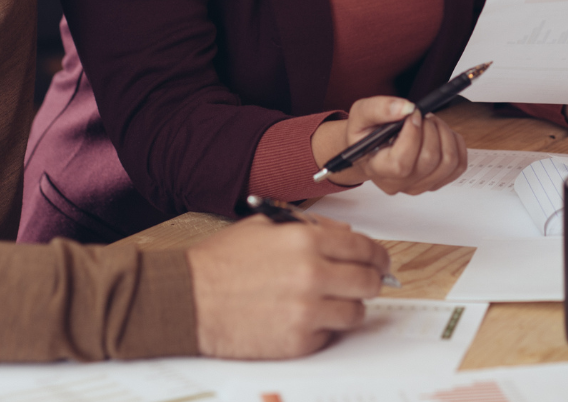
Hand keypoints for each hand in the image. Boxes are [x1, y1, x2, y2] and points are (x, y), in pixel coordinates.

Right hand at [187, 214, 392, 357]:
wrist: (188, 299)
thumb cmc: (221, 263)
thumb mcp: (266, 226)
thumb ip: (311, 227)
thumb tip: (347, 236)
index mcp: (306, 240)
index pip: (365, 248)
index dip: (378, 256)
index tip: (380, 262)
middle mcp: (312, 273)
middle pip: (368, 281)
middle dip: (369, 282)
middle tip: (363, 284)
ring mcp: (308, 310)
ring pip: (356, 312)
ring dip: (348, 307)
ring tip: (328, 303)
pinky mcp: (299, 341)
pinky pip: (330, 335)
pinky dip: (322, 329)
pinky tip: (302, 318)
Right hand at [313, 96, 468, 194]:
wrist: (372, 148)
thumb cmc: (365, 134)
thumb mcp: (361, 115)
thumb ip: (378, 109)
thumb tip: (407, 108)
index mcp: (378, 170)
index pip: (401, 164)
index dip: (413, 135)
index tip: (412, 114)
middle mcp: (400, 184)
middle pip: (429, 160)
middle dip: (430, 128)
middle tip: (421, 114)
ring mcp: (420, 185)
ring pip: (448, 161)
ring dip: (444, 133)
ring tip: (430, 122)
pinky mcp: (437, 181)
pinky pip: (459, 164)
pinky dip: (455, 142)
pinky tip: (440, 133)